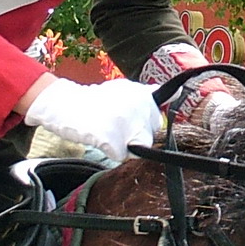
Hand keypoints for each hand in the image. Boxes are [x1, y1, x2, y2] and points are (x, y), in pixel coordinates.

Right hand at [22, 78, 164, 161]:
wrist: (64, 104)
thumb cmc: (95, 101)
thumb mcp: (125, 90)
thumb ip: (149, 96)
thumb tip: (180, 90)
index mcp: (144, 94)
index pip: (156, 121)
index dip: (141, 126)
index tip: (127, 122)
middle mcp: (140, 106)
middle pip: (148, 136)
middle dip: (134, 136)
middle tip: (112, 124)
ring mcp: (127, 122)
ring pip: (138, 148)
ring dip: (123, 145)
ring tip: (106, 130)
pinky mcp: (114, 137)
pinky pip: (120, 155)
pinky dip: (109, 151)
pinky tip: (99, 137)